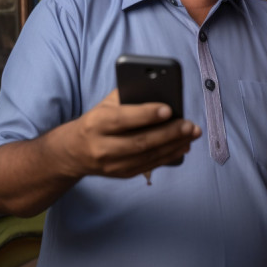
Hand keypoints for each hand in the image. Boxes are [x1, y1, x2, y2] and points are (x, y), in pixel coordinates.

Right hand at [63, 89, 201, 178]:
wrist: (74, 151)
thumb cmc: (97, 120)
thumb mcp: (105, 104)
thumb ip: (128, 96)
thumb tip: (161, 92)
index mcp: (96, 123)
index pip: (123, 119)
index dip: (146, 114)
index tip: (169, 109)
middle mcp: (102, 147)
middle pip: (140, 142)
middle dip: (169, 133)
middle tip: (190, 125)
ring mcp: (111, 165)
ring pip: (148, 156)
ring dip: (174, 145)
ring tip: (192, 134)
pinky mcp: (121, 174)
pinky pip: (149, 166)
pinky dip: (169, 156)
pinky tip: (183, 146)